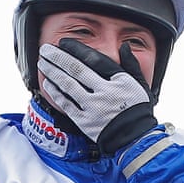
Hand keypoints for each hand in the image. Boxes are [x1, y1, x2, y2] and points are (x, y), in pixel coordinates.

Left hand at [38, 39, 158, 153]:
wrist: (136, 139)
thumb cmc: (138, 110)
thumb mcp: (140, 85)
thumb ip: (131, 64)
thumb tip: (124, 46)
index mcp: (119, 81)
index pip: (94, 59)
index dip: (76, 49)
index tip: (64, 43)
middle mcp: (105, 93)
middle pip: (76, 70)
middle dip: (58, 57)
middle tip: (46, 50)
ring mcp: (93, 108)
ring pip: (68, 85)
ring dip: (53, 72)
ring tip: (42, 63)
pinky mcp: (85, 122)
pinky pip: (66, 104)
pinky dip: (55, 93)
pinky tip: (48, 83)